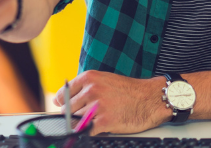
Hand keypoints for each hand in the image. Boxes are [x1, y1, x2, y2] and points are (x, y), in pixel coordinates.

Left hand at [53, 71, 171, 133]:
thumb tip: (67, 101)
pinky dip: (89, 133)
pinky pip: (87, 131)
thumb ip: (86, 88)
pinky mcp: (104, 121)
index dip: (62, 103)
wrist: (150, 99)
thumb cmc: (128, 91)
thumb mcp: (105, 80)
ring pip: (77, 121)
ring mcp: (97, 106)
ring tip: (94, 121)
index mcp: (89, 78)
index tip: (61, 108)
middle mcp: (91, 90)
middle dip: (74, 115)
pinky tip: (96, 129)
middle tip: (84, 116)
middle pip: (69, 109)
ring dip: (83, 124)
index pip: (64, 94)